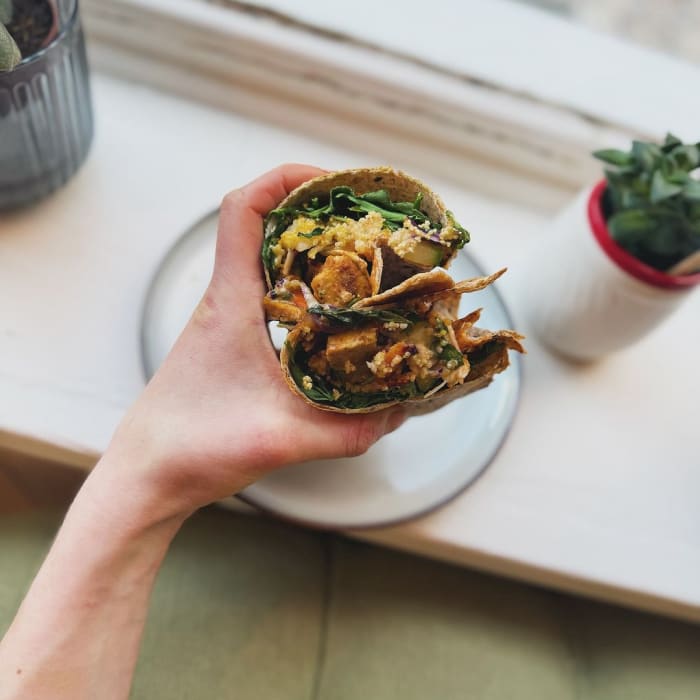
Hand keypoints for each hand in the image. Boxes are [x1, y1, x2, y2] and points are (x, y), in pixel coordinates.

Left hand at [104, 164, 405, 518]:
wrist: (148, 475)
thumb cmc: (191, 447)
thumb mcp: (280, 440)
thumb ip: (348, 431)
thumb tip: (397, 413)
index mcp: (230, 302)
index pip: (244, 210)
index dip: (286, 179)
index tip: (333, 183)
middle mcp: (227, 301)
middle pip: (264, 225)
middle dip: (316, 212)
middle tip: (365, 223)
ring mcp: (229, 322)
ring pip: (269, 261)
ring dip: (312, 252)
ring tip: (361, 263)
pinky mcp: (234, 345)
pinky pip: (272, 297)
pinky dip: (306, 291)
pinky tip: (336, 318)